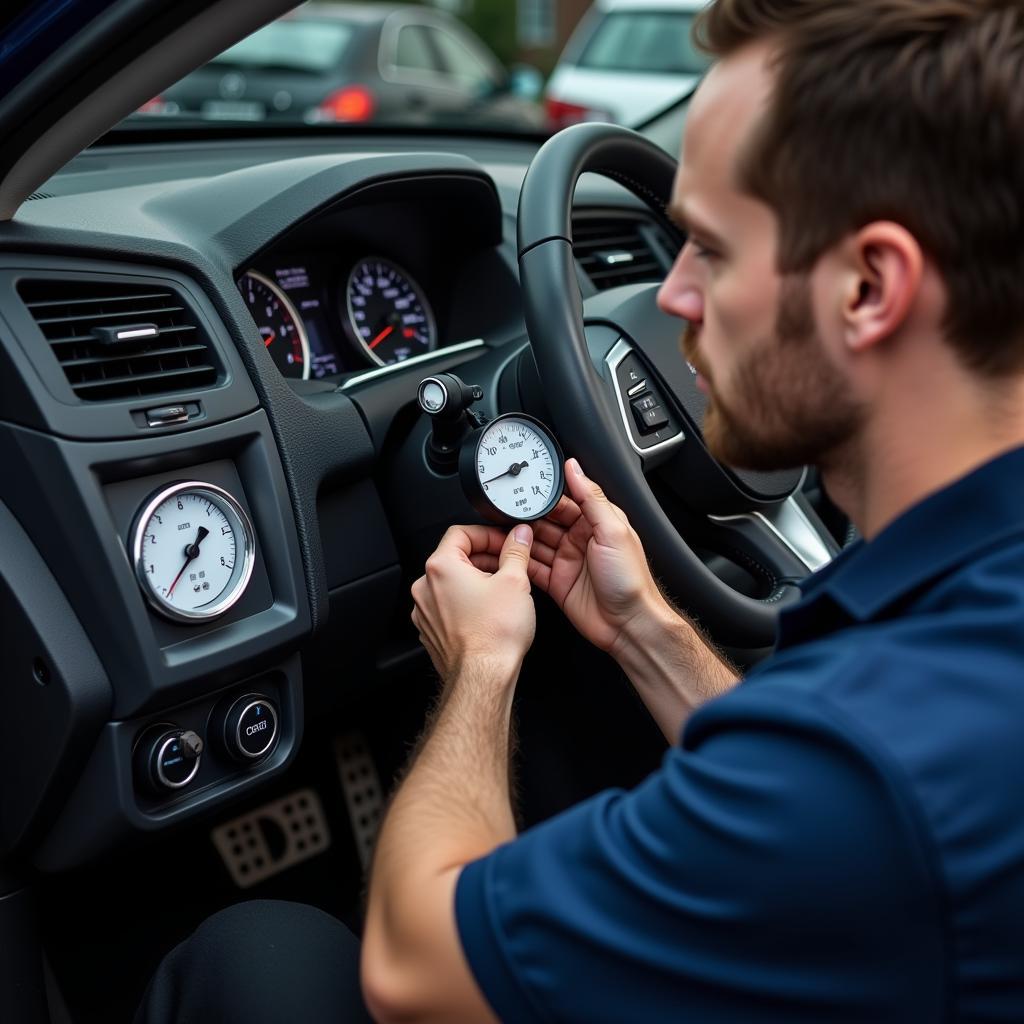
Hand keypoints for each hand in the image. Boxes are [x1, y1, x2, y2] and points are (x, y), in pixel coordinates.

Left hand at [411, 524, 535, 684]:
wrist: (483, 676)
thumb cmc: (494, 635)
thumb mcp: (515, 581)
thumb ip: (516, 551)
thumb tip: (519, 536)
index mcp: (441, 567)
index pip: (460, 533)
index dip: (487, 534)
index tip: (504, 542)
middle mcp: (426, 587)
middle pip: (456, 558)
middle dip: (485, 559)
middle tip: (509, 566)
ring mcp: (426, 611)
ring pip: (452, 584)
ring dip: (476, 582)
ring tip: (502, 592)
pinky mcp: (431, 631)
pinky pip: (448, 607)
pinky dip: (467, 603)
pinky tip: (489, 613)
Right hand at [525, 459, 671, 655]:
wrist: (629, 624)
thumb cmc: (630, 580)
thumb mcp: (613, 531)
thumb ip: (592, 498)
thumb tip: (575, 468)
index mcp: (596, 523)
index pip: (566, 500)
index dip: (545, 495)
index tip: (525, 489)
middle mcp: (580, 540)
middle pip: (546, 521)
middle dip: (527, 516)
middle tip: (506, 512)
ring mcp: (567, 561)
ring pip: (536, 543)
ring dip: (520, 538)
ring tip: (499, 532)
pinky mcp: (557, 582)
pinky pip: (533, 568)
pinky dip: (519, 562)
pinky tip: (507, 556)